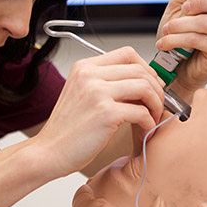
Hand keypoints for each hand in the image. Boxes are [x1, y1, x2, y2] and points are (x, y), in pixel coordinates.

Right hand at [34, 47, 164, 175]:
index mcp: (84, 67)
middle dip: (156, 87)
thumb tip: (142, 82)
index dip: (146, 67)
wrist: (48, 153)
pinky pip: (141, 111)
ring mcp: (97, 92)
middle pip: (139, 69)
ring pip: (145, 87)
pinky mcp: (106, 113)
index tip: (153, 83)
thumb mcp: (82, 95)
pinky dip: (149, 122)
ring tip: (153, 117)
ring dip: (156, 103)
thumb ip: (107, 84)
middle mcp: (90, 75)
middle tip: (158, 104)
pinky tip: (144, 130)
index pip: (127, 54)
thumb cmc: (67, 129)